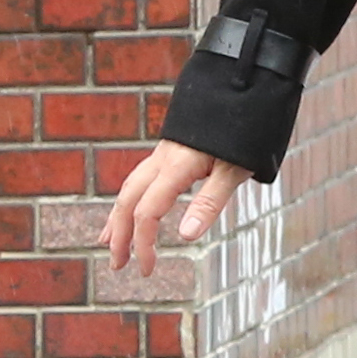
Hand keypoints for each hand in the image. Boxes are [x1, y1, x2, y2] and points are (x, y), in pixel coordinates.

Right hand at [103, 139, 252, 272]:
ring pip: (130, 187)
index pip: (147, 212)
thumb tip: (186, 236)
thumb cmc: (247, 130)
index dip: (143, 243)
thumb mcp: (234, 170)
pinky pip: (141, 177)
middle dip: (120, 235)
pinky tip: (130, 208)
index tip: (147, 270)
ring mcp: (164, 152)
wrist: (246, 87)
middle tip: (118, 266)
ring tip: (109, 243)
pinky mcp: (170, 149)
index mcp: (176, 166)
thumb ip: (210, 202)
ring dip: (118, 217)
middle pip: (128, 200)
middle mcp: (162, 159)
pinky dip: (131, 198)